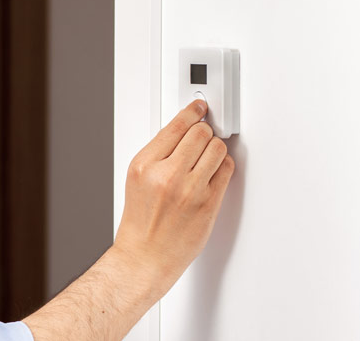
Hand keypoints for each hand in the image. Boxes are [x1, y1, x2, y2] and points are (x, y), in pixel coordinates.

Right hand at [113, 99, 235, 294]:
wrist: (145, 256)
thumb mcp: (137, 179)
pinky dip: (224, 166)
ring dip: (215, 148)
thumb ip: (158, 154)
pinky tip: (214, 171)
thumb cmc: (141, 221)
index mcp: (144, 165)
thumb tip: (183, 131)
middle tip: (204, 135)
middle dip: (204, 131)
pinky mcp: (208, 203)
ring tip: (208, 155)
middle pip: (200, 133)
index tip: (199, 107)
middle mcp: (166, 174)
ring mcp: (189, 189)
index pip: (175, 126)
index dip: (192, 113)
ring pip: (217, 148)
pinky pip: (226, 170)